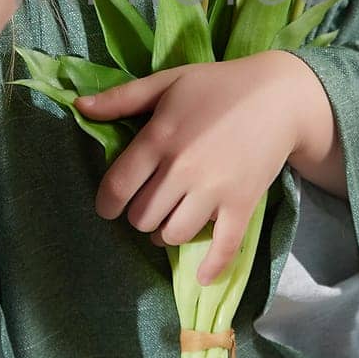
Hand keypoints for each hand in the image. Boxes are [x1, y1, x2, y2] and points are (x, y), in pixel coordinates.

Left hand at [74, 52, 306, 283]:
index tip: (108, 208)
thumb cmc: (218, 85)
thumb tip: (79, 106)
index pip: (118, 187)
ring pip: (174, 234)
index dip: (106, 204)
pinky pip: (223, 247)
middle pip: (143, 216)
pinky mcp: (242, 204)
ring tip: (169, 222)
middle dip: (139, 216)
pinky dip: (211, 266)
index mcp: (159, 138)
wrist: (279, 96)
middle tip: (148, 205)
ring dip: (165, 234)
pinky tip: (202, 275)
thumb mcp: (167, 82)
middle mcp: (182, 169)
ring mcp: (214, 190)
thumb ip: (122, 98)